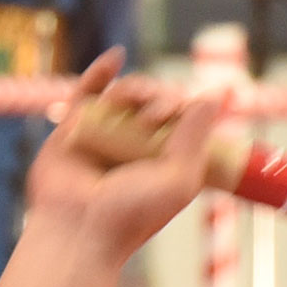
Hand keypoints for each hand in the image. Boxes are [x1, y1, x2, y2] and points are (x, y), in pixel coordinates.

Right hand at [26, 53, 221, 267]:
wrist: (79, 229)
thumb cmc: (131, 215)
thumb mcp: (179, 179)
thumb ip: (195, 138)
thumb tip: (213, 97)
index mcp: (162, 160)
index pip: (180, 119)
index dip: (183, 108)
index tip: (181, 115)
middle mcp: (134, 145)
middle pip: (153, 101)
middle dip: (160, 98)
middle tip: (153, 119)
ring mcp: (103, 134)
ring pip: (125, 94)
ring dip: (135, 89)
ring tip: (135, 103)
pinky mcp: (73, 127)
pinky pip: (88, 91)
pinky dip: (101, 71)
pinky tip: (116, 57)